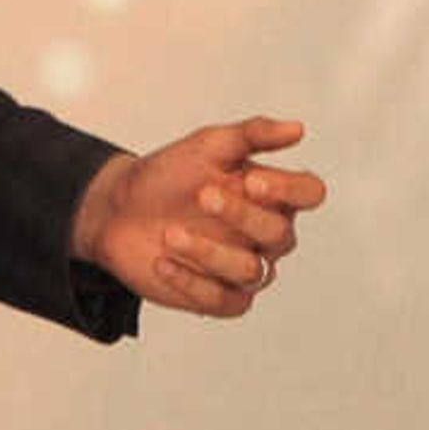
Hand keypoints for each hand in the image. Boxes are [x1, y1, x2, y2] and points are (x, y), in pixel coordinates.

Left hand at [75, 114, 321, 318]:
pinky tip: (163, 262)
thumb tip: (297, 129)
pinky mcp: (220, 298)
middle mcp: (266, 233)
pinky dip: (191, 282)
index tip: (252, 182)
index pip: (309, 193)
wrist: (119, 210)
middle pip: (280, 234)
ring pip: (252, 271)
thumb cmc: (169, 175)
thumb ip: (253, 135)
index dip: (289, 191)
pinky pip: (222, 300)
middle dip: (241, 216)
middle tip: (203, 195)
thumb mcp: (208, 146)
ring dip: (209, 252)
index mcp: (273, 194)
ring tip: (170, 234)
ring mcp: (245, 268)